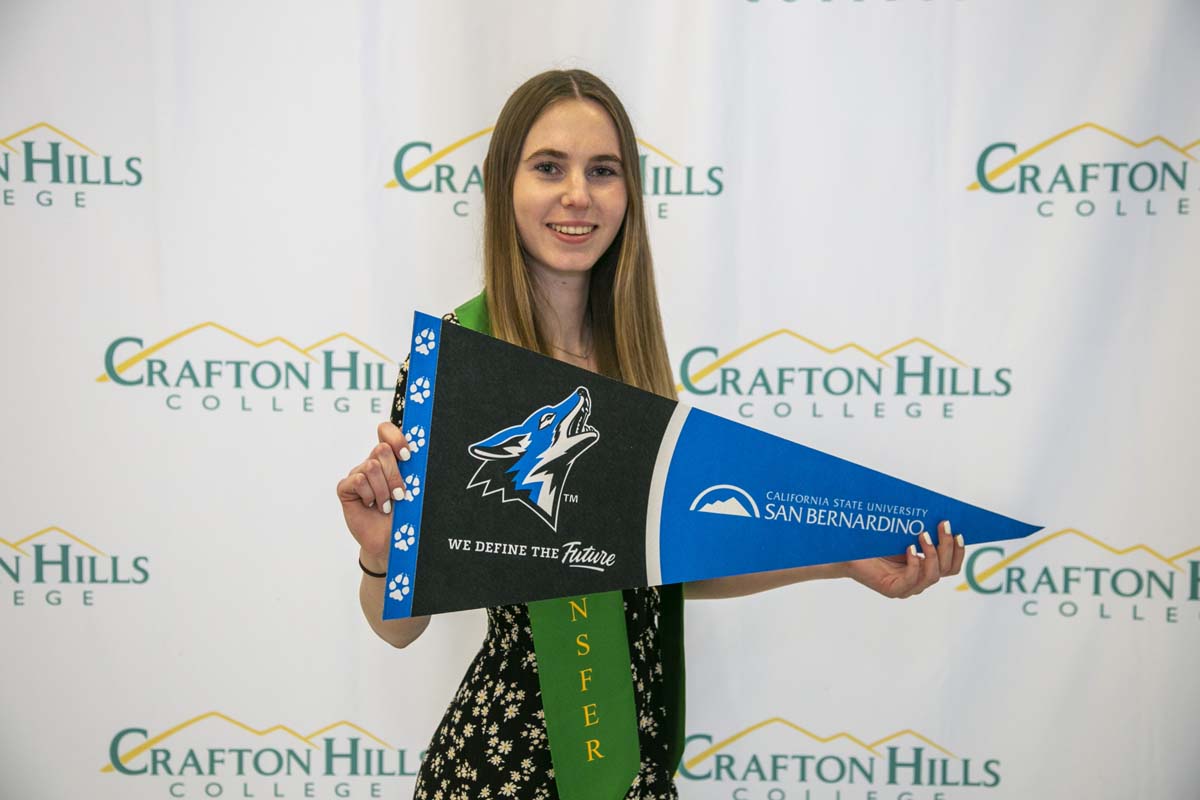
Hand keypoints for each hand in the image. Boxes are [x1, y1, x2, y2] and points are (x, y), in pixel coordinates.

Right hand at [335, 422, 412, 572]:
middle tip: (400, 495)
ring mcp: (358, 474)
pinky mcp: (345, 488)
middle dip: (394, 474)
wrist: (390, 541)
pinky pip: (358, 481)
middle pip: (381, 450)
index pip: (386, 431)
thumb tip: (417, 454)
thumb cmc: (404, 515)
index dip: (396, 437)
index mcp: (390, 459)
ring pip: (371, 466)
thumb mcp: (413, 491)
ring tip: (387, 505)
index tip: (408, 456)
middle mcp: (373, 463)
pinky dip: (370, 495)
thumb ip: (413, 471)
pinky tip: (372, 506)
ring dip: (383, 490)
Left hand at [842, 520, 964, 598]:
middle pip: (945, 570)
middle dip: (947, 547)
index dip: (958, 551)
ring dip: (932, 553)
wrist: (848, 551)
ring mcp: (906, 588)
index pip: (950, 567)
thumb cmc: (875, 543)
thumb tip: (942, 517)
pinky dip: (914, 563)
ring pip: (932, 576)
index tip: (959, 532)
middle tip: (942, 526)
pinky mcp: (893, 590)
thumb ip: (923, 533)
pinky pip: (912, 580)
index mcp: (924, 570)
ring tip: (923, 535)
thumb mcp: (904, 536)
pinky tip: (909, 548)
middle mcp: (918, 581)